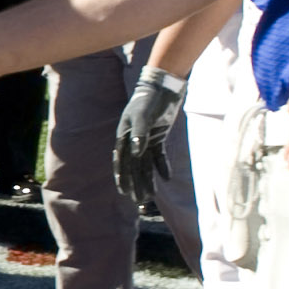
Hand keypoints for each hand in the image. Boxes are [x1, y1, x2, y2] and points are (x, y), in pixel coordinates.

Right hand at [114, 68, 182, 206]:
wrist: (163, 87)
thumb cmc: (149, 100)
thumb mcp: (143, 116)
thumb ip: (139, 133)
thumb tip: (137, 153)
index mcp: (124, 136)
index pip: (122, 161)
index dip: (122, 177)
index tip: (124, 191)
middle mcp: (132, 140)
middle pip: (133, 166)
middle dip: (135, 183)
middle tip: (138, 200)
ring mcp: (145, 139)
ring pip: (145, 164)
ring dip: (147, 179)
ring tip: (150, 196)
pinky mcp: (158, 137)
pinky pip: (158, 156)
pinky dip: (161, 166)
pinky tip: (166, 178)